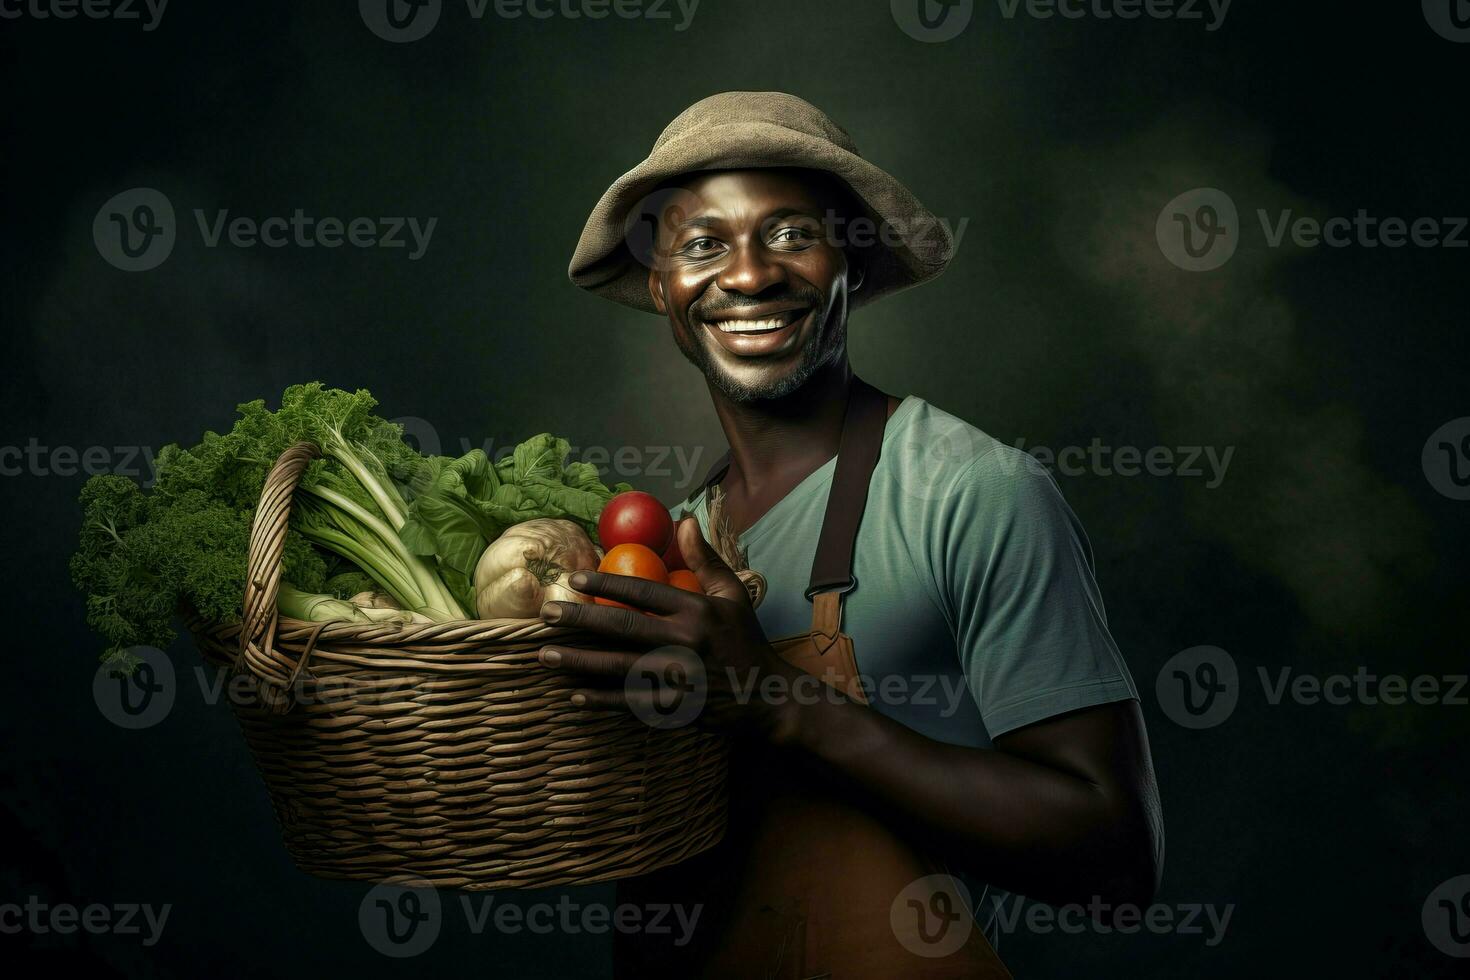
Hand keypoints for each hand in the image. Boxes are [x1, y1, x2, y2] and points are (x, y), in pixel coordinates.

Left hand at [537, 516, 800, 739]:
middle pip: (622, 626)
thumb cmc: (745, 641)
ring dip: (579, 662)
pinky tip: (573, 695)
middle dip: (580, 619)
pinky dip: (601, 701)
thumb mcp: (732, 594)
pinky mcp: (676, 707)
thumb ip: (705, 558)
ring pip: (619, 667)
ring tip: (545, 655)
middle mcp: (685, 641)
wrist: (767, 696)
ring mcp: (679, 677)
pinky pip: (630, 703)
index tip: (575, 579)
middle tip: (546, 614)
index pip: (643, 590)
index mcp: (697, 610)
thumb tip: (683, 519)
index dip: (606, 582)